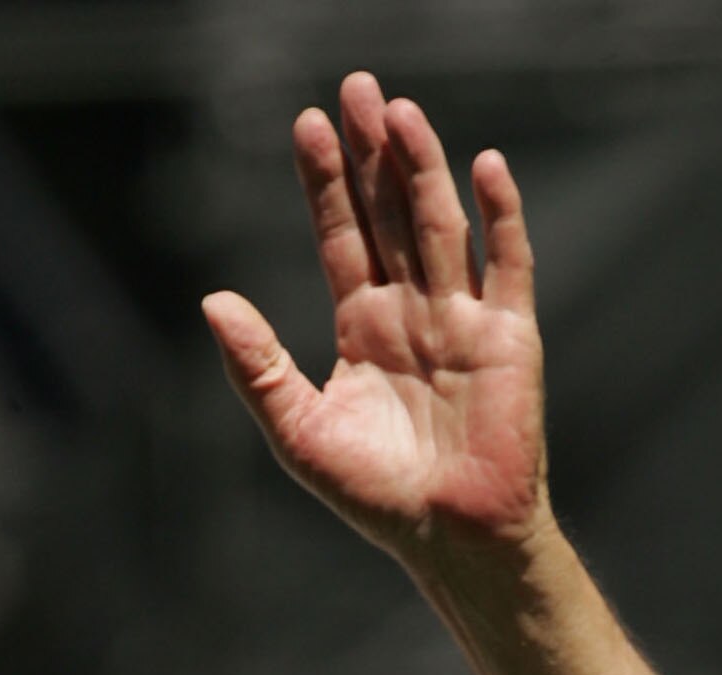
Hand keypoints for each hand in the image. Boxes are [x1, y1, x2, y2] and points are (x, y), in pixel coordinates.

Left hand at [202, 73, 547, 566]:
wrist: (449, 538)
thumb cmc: (375, 496)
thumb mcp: (299, 432)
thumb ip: (257, 367)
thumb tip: (212, 300)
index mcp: (363, 328)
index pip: (342, 237)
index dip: (326, 184)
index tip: (307, 124)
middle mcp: (412, 311)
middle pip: (389, 214)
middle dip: (373, 154)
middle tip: (356, 89)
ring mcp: (463, 318)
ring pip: (439, 225)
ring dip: (422, 168)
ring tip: (400, 113)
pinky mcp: (510, 335)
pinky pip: (507, 263)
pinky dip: (500, 215)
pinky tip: (484, 166)